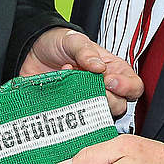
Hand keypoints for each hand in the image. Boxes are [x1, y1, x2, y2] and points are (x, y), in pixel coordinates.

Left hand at [21, 28, 141, 117]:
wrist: (30, 51)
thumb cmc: (58, 43)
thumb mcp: (74, 40)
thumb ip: (86, 51)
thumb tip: (98, 66)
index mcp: (111, 69)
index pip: (133, 86)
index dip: (126, 88)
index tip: (109, 81)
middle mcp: (102, 88)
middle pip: (120, 106)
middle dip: (107, 99)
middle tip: (91, 87)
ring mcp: (86, 101)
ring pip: (100, 117)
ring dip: (87, 105)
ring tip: (72, 88)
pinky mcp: (69, 111)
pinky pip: (76, 122)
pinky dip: (69, 113)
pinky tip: (61, 97)